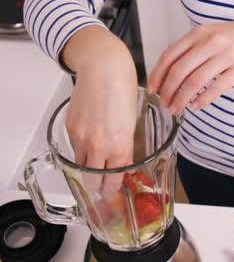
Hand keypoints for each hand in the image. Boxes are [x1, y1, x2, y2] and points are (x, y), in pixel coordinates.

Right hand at [62, 25, 137, 198]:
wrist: (104, 68)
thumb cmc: (124, 88)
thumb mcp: (134, 122)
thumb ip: (127, 145)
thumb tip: (125, 160)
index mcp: (121, 146)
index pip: (114, 182)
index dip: (113, 192)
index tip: (115, 193)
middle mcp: (100, 146)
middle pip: (94, 182)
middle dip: (99, 187)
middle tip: (104, 186)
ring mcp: (82, 138)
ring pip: (81, 168)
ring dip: (89, 170)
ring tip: (97, 165)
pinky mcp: (70, 129)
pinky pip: (75, 149)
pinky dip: (82, 151)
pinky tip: (91, 142)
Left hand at [147, 18, 233, 114]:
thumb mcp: (214, 34)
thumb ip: (194, 48)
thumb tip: (172, 72)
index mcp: (200, 33)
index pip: (169, 55)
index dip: (157, 75)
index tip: (152, 90)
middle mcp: (211, 42)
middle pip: (179, 71)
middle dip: (168, 91)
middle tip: (164, 104)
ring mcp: (226, 55)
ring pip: (195, 81)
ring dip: (182, 99)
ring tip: (178, 109)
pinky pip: (216, 88)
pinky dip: (203, 100)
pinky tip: (197, 106)